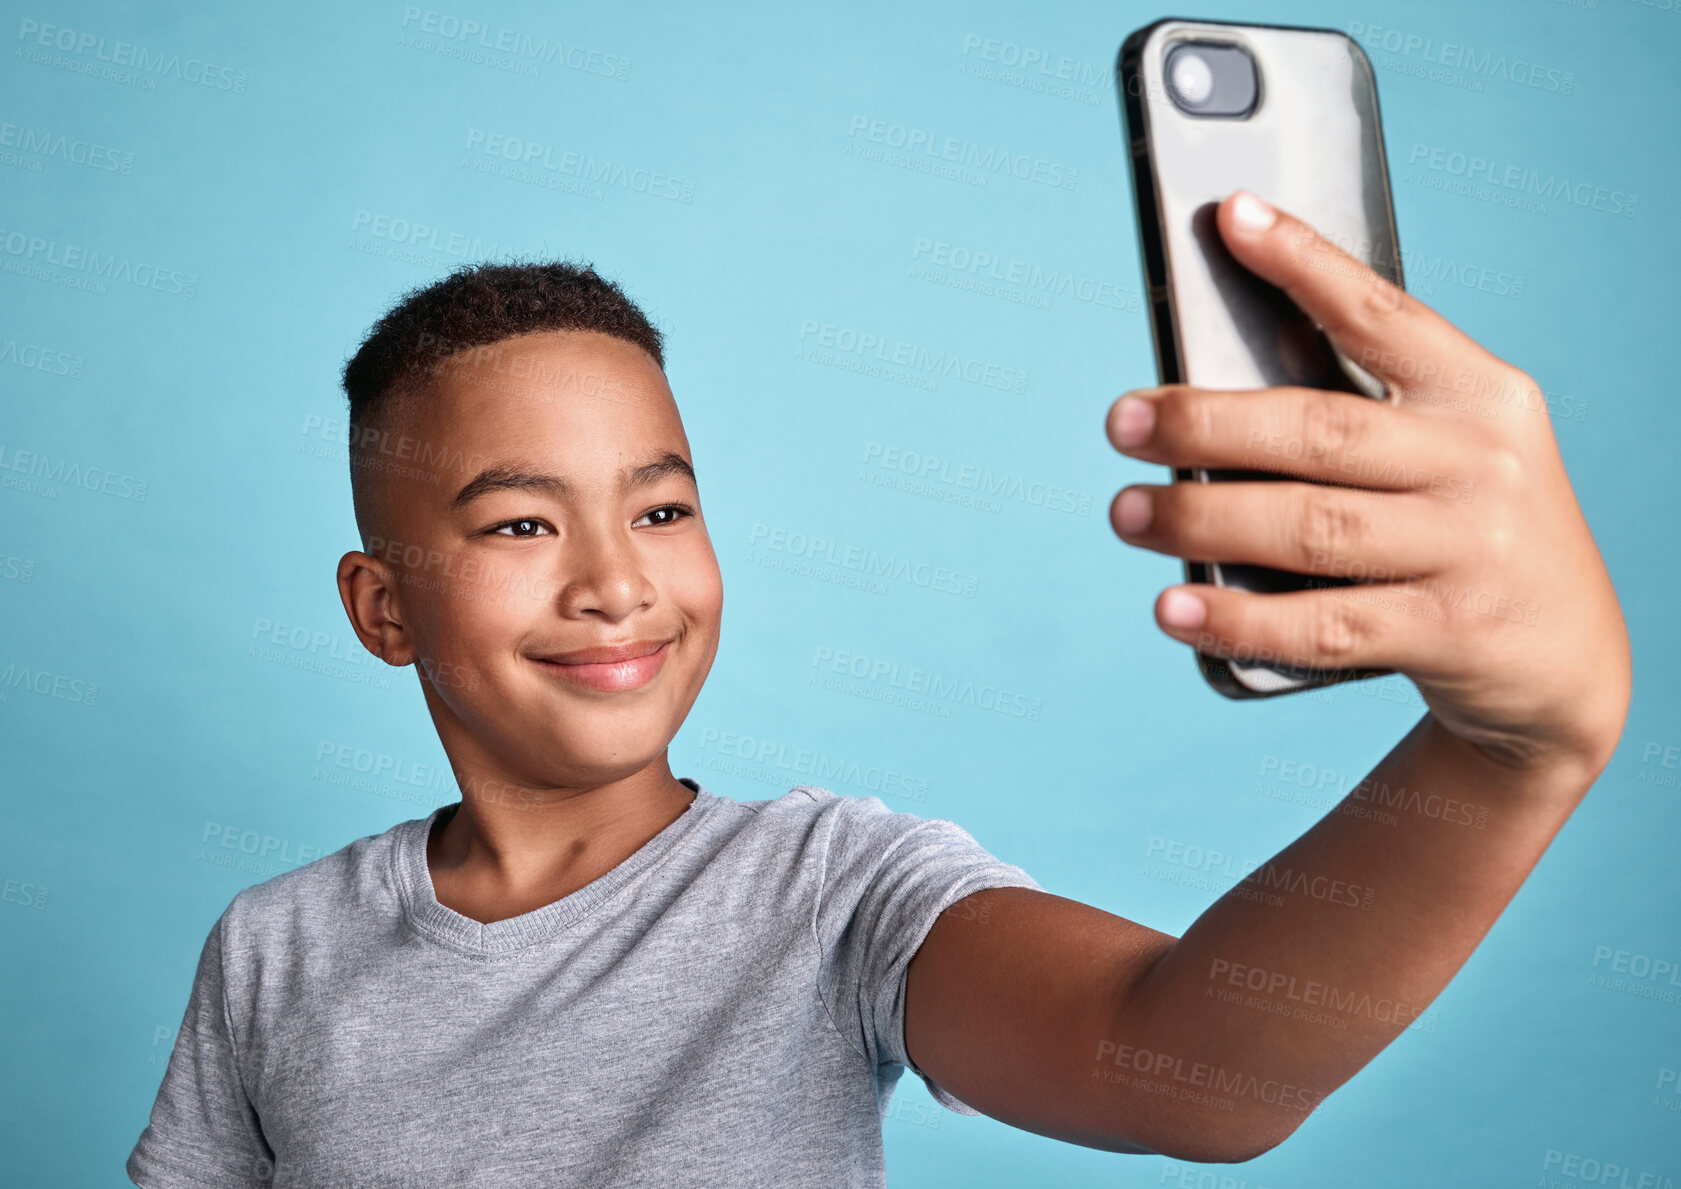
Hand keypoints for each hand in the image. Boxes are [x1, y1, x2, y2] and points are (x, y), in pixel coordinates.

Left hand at [1105, 190, 1629, 778]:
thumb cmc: (1468, 531)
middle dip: (1207, 423)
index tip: (1229, 218)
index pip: (1382, 313)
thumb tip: (1203, 402)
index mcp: (1480, 394)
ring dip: (1202, 520)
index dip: (1303, 263)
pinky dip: (1240, 619)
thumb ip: (1362, 419)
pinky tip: (1176, 610)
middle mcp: (1482, 462)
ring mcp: (1471, 550)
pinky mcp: (1450, 632)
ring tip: (1126, 513)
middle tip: (1122, 421)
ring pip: (1311, 526)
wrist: (1565, 657)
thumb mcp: (1451, 453)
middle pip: (1320, 430)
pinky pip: (1324, 625)